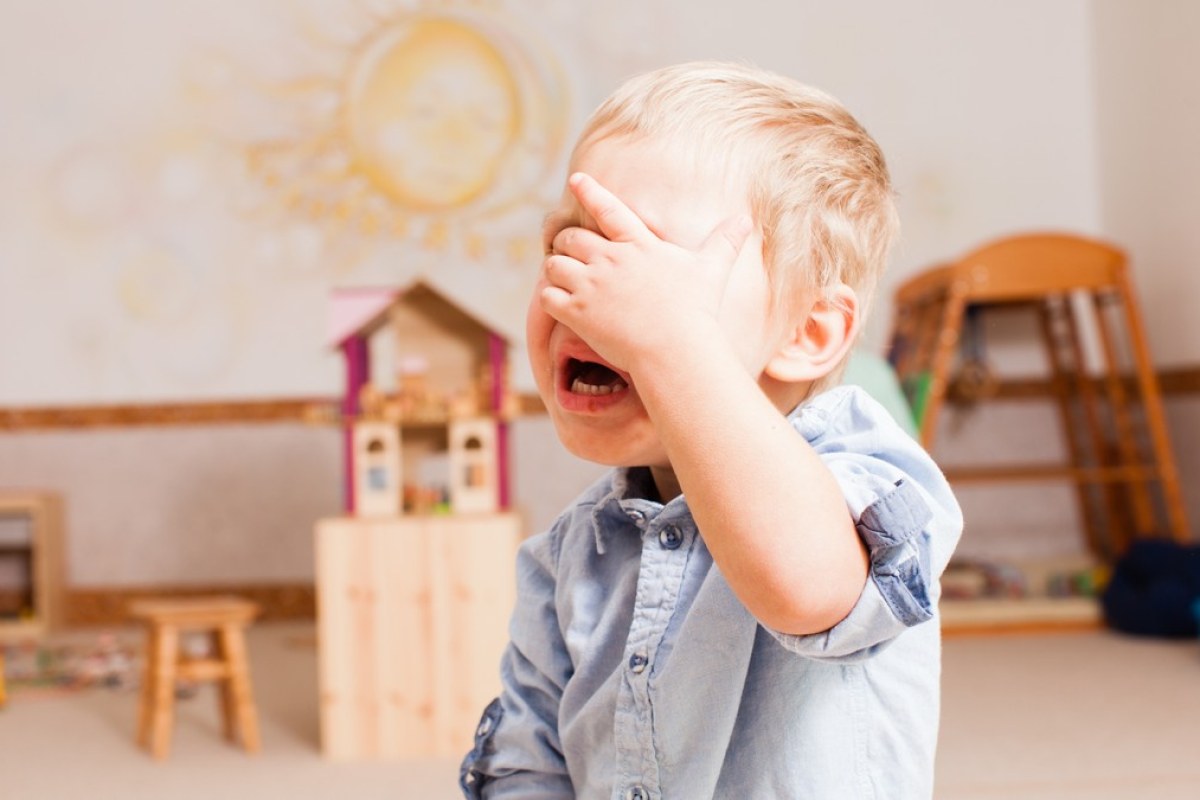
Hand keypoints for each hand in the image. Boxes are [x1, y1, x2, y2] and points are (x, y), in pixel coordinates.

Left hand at [539, 172, 753, 374]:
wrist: (675, 349)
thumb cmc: (696, 311)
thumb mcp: (712, 270)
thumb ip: (724, 242)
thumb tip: (745, 220)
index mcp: (638, 245)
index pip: (608, 209)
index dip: (589, 192)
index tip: (576, 180)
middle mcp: (609, 259)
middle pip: (570, 238)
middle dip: (566, 244)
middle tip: (569, 253)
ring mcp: (591, 285)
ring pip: (554, 265)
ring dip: (555, 270)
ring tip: (562, 279)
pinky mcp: (577, 312)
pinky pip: (548, 295)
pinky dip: (550, 297)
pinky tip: (558, 303)